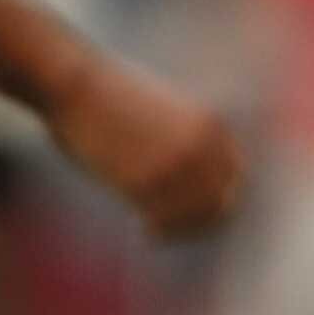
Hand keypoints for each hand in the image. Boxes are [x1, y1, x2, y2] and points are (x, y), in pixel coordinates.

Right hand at [45, 52, 247, 240]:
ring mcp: (175, 163)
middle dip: (202, 219)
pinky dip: (158, 230)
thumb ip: (188, 140)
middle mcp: (200, 144)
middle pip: (222, 200)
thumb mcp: (166, 109)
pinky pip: (165, 219)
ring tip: (158, 227)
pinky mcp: (145, 179)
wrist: (78, 84)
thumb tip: (195, 180)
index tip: (199, 210)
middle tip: (179, 227)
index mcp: (210, 122)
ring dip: (180, 227)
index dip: (218, 196)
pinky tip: (142, 226)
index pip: (235, 174)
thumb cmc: (112, 95)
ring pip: (196, 215)